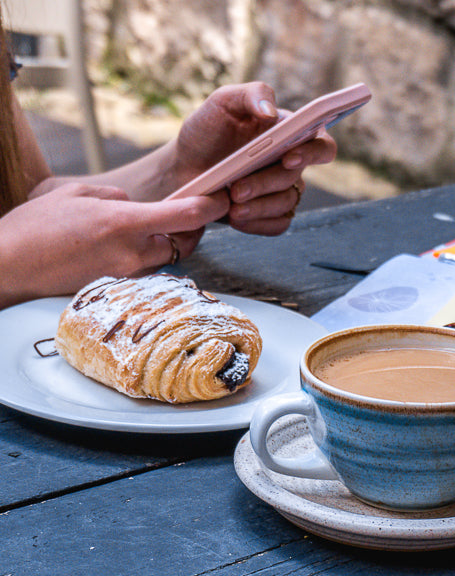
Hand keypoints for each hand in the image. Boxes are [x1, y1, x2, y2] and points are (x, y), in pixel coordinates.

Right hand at [0, 182, 229, 307]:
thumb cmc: (34, 228)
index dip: (210, 205)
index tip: (221, 198)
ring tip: (129, 233)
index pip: (186, 215)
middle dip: (181, 230)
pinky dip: (138, 259)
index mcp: (124, 222)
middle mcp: (131, 253)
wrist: (7, 268)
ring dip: (157, 245)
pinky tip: (111, 251)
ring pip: (161, 259)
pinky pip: (140, 272)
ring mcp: (125, 276)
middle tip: (171, 217)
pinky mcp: (117, 290)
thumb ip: (114, 196)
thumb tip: (133, 204)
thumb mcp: (74, 194)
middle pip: (180, 243)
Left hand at [171, 82, 336, 234]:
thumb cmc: (206, 132)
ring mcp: (282, 190)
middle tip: (237, 189)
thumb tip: (271, 112)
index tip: (289, 157)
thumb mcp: (223, 102)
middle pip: (296, 177)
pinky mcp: (270, 215)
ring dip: (259, 207)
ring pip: (286, 203)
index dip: (313, 152)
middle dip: (266, 183)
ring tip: (232, 206)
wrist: (183, 167)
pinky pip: (278, 224)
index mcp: (288, 133)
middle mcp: (290, 163)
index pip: (321, 143)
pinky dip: (257, 223)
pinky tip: (236, 217)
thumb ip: (251, 94)